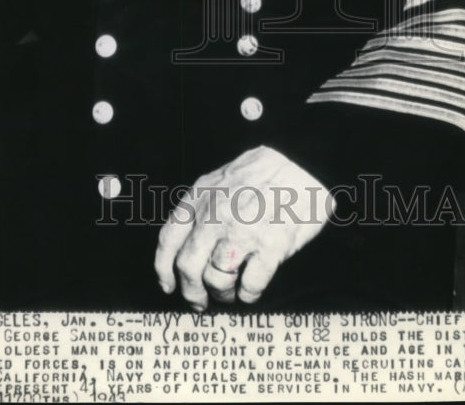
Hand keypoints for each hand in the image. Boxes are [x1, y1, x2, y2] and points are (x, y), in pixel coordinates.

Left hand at [154, 145, 330, 310]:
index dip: (163, 268)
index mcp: (201, 197)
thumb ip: (202, 206)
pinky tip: (251, 290)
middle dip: (191, 291)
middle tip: (199, 302)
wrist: (301, 163)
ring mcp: (242, 232)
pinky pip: (250, 286)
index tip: (168, 286)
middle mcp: (216, 216)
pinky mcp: (270, 246)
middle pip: (188, 266)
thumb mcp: (221, 179)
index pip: (169, 239)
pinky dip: (248, 294)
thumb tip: (188, 244)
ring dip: (222, 294)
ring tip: (230, 293)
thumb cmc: (264, 171)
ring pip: (216, 280)